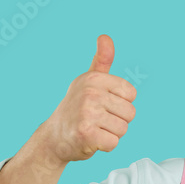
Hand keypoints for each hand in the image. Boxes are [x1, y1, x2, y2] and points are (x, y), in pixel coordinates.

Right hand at [39, 34, 137, 162]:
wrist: (53, 138)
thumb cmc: (77, 108)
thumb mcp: (88, 82)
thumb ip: (101, 61)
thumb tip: (105, 37)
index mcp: (94, 79)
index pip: (131, 94)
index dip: (121, 104)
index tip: (103, 105)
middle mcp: (90, 93)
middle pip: (130, 113)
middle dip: (117, 121)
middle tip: (97, 121)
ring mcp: (87, 113)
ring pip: (123, 129)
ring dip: (111, 134)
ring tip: (94, 129)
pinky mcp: (86, 133)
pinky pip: (113, 143)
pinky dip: (104, 146)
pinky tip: (90, 140)